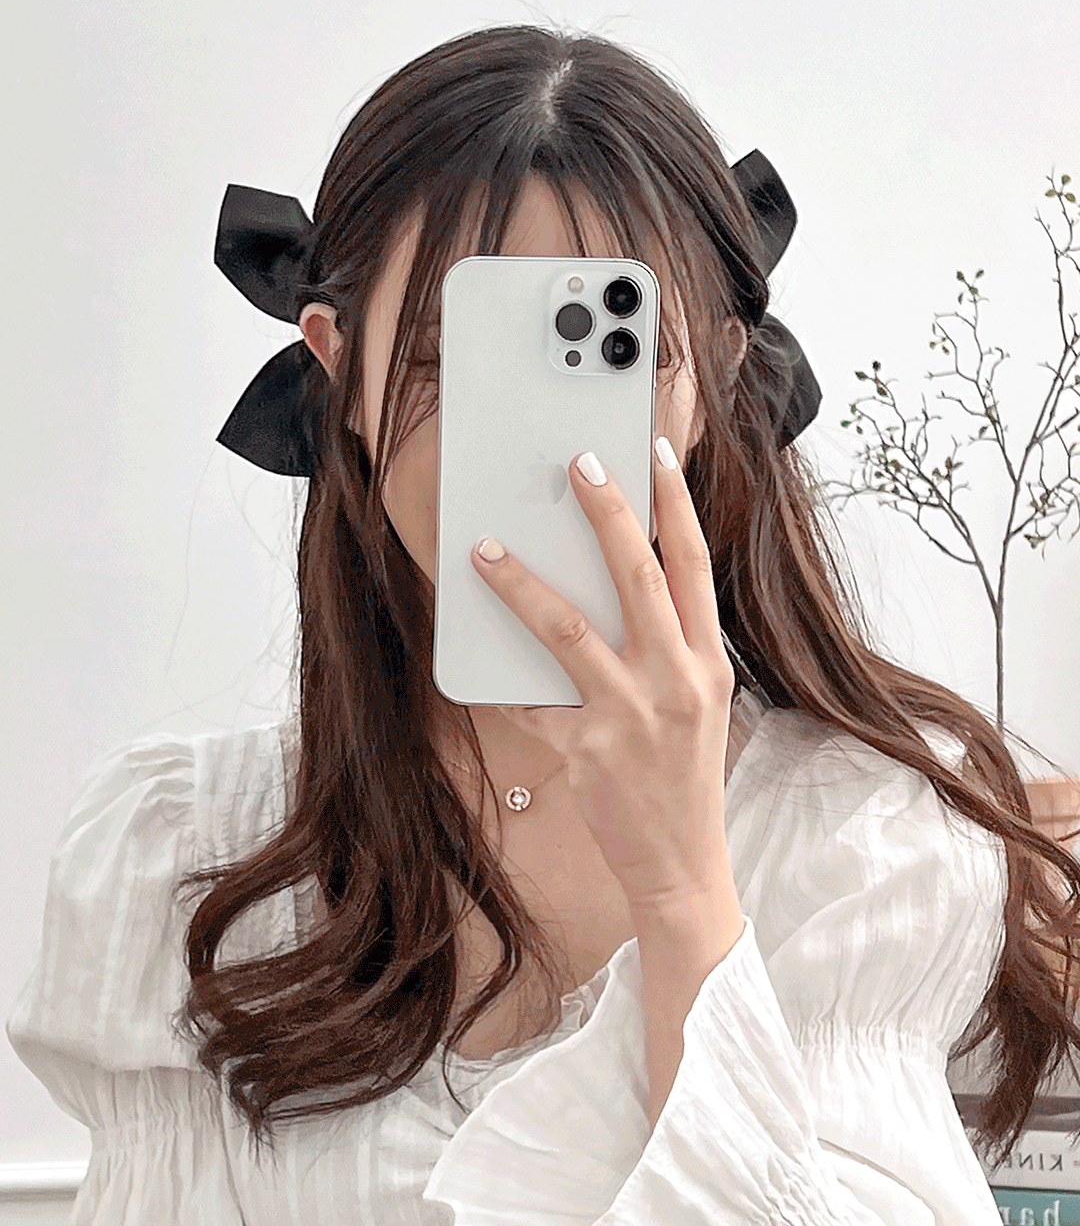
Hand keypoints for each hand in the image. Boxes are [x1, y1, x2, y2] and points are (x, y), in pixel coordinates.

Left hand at [470, 437, 736, 913]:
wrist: (683, 865)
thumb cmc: (684, 776)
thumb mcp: (695, 703)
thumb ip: (664, 647)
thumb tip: (606, 588)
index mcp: (706, 662)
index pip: (694, 566)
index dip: (676, 505)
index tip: (654, 456)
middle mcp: (677, 679)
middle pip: (639, 577)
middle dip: (608, 513)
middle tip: (578, 465)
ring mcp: (633, 714)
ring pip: (569, 628)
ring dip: (522, 582)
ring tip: (485, 549)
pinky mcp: (589, 749)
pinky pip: (533, 702)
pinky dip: (502, 680)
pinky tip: (476, 656)